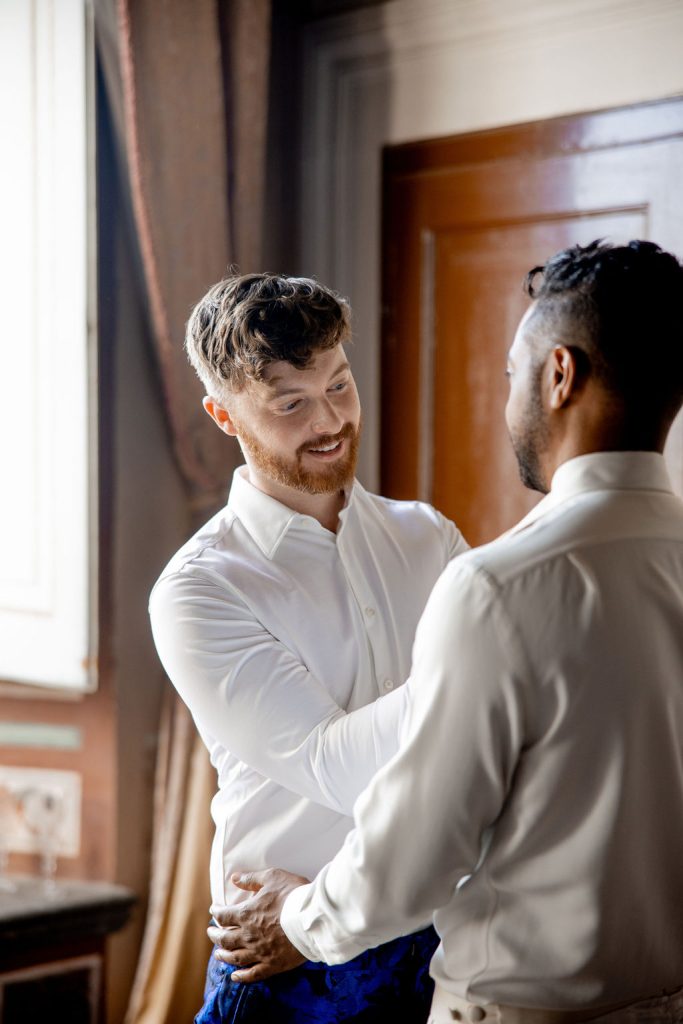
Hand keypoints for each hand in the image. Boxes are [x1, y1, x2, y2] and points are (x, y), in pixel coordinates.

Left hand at [208, 867, 309, 982]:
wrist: (313, 918)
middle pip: (224, 939)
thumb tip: (234, 878)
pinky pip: (252, 974)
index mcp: (246, 914)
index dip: (217, 912)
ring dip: (223, 956)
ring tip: (218, 954)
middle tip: (211, 932)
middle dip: (215, 935)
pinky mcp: (272, 964)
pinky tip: (235, 976)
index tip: (214, 910)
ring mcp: (259, 952)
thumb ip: (251, 879)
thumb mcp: (272, 877)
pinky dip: (241, 976)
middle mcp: (248, 935)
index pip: (224, 916)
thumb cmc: (293, 895)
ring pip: (235, 957)